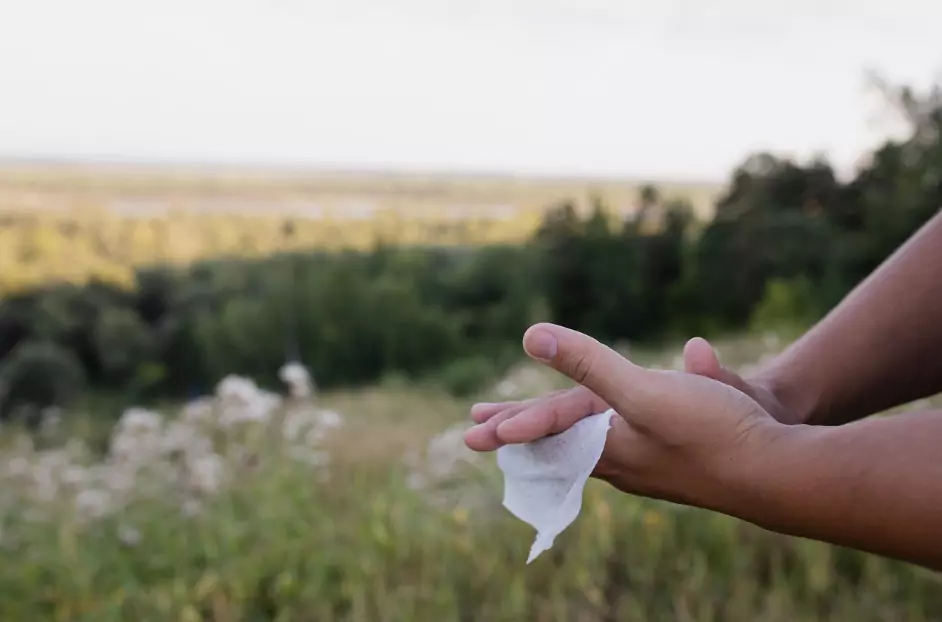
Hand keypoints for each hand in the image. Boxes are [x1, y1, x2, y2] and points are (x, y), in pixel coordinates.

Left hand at [464, 324, 789, 509]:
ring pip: (595, 446)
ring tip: (549, 431)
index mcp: (607, 447)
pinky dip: (605, 434)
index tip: (477, 428)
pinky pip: (628, 446)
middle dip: (529, 432)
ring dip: (564, 432)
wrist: (780, 470)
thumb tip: (531, 337)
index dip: (514, 423)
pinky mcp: (681, 457)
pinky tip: (616, 434)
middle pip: (563, 444)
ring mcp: (652, 464)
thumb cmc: (712, 430)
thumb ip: (588, 364)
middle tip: (496, 431)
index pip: (548, 433)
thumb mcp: (642, 391)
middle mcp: (624, 462)